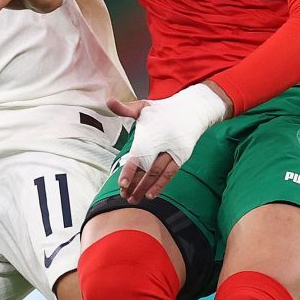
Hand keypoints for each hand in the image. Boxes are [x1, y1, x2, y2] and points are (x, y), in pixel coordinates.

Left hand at [109, 83, 229, 202]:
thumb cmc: (162, 110)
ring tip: (134, 199)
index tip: (121, 183)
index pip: (138, 156)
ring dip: (145, 188)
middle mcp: (162, 144)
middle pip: (147, 169)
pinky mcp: (181, 157)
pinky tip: (151, 195)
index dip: (129, 171)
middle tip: (124, 196)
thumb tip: (108, 100)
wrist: (191, 110)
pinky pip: (170, 174)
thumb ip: (125, 108)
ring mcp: (173, 152)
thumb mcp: (143, 106)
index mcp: (150, 134)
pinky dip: (161, 185)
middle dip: (135, 184)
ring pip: (157, 174)